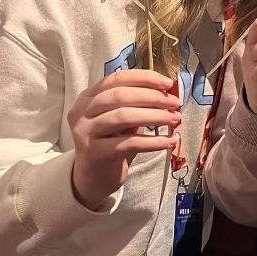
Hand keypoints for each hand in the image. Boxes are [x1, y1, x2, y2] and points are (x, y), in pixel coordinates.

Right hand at [68, 69, 181, 210]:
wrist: (93, 178)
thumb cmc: (113, 141)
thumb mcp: (122, 117)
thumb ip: (137, 102)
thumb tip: (168, 91)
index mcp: (87, 97)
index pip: (117, 79)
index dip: (144, 78)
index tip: (168, 84)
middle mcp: (81, 112)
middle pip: (120, 96)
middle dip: (153, 97)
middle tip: (175, 103)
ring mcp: (85, 133)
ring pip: (124, 117)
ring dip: (155, 116)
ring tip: (175, 119)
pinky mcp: (95, 153)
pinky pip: (130, 143)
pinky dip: (154, 141)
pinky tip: (170, 141)